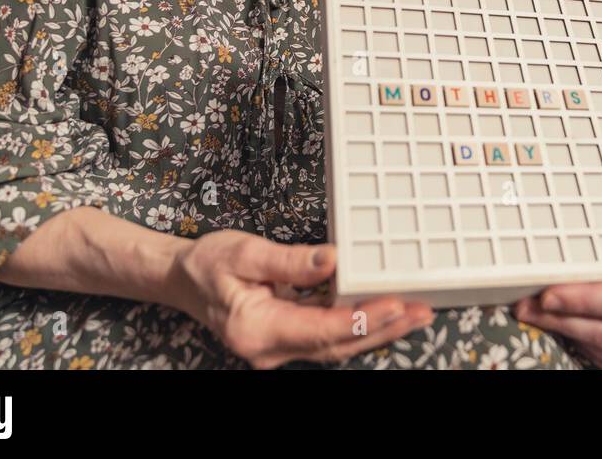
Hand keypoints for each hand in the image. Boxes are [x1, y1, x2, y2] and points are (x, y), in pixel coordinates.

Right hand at [169, 230, 431, 368]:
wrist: (181, 279)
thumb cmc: (206, 265)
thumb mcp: (244, 252)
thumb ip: (290, 261)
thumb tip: (333, 260)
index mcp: (257, 329)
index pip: (321, 330)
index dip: (361, 320)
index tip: (395, 304)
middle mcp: (270, 348)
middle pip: (337, 345)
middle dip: (382, 329)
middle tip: (420, 312)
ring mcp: (279, 347)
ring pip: (336, 344)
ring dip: (376, 328)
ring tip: (414, 312)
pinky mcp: (287, 337)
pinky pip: (327, 334)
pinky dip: (357, 323)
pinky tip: (382, 310)